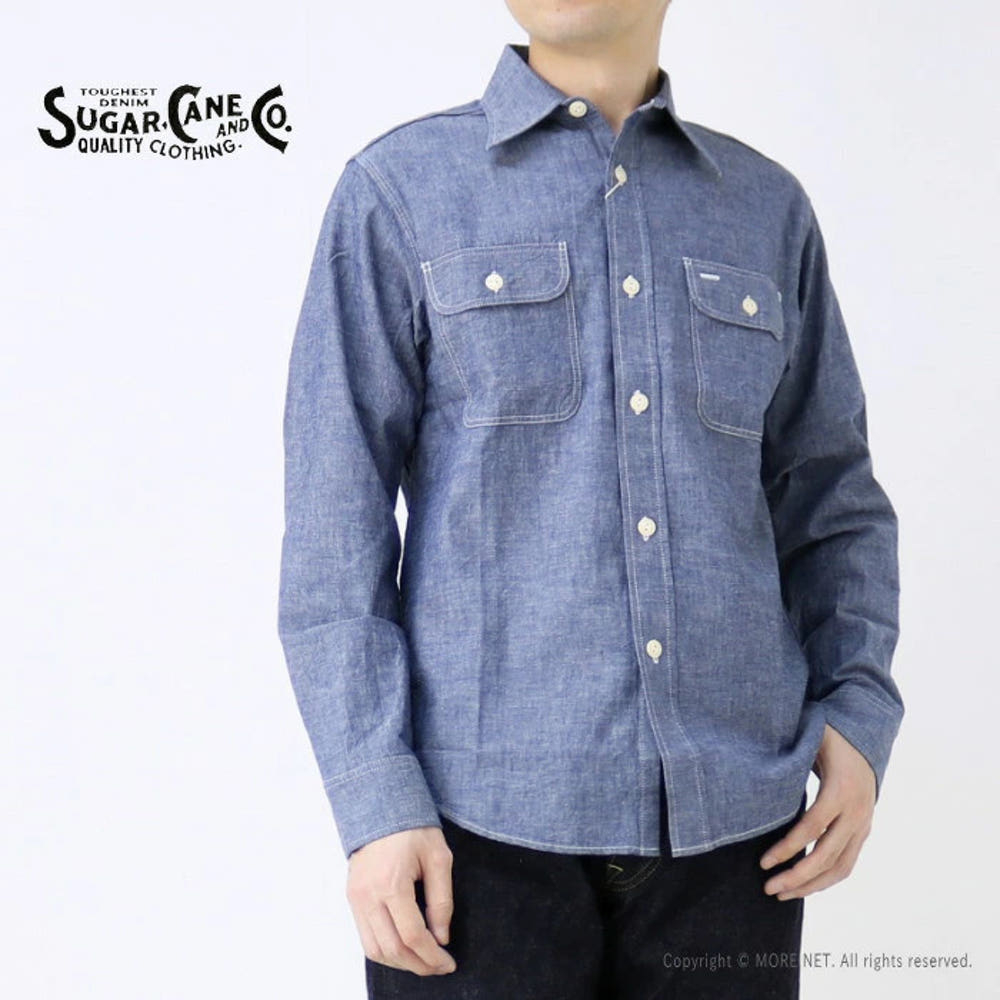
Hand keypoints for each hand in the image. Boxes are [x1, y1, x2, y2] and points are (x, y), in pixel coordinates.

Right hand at [346, 825, 456, 975]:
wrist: (381, 806)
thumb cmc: (413, 828)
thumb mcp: (438, 858)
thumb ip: (442, 900)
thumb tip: (441, 938)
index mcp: (391, 883)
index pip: (412, 935)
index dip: (432, 956)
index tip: (448, 963)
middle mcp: (368, 895)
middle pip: (392, 949)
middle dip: (418, 965)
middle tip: (439, 967)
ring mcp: (356, 898)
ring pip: (374, 949)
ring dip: (400, 963)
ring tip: (422, 961)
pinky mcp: (352, 897)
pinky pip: (364, 936)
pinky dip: (384, 950)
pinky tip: (403, 948)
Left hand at [758, 723, 875, 899]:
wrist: (866, 739)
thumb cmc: (828, 737)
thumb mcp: (809, 739)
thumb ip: (787, 751)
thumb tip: (750, 759)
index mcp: (841, 789)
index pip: (812, 827)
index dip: (788, 847)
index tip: (763, 862)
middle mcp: (857, 811)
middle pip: (827, 855)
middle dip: (797, 876)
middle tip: (769, 888)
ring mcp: (864, 824)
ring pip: (840, 867)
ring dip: (811, 885)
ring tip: (782, 894)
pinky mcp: (864, 831)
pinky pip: (847, 863)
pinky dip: (826, 879)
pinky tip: (803, 885)